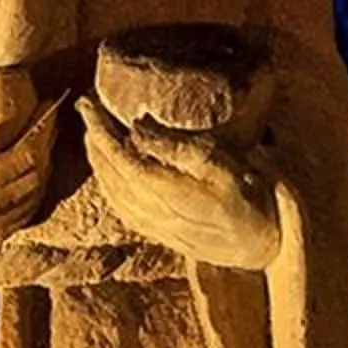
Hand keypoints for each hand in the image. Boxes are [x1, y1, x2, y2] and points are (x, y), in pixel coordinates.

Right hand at [0, 99, 57, 270]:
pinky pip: (23, 216)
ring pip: (35, 194)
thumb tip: (1, 133)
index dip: (43, 124)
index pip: (29, 149)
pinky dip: (35, 194)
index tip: (47, 103)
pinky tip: (31, 182)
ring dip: (45, 167)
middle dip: (47, 141)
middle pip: (37, 171)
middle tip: (49, 118)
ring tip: (43, 145)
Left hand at [75, 95, 280, 269]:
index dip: (101, 130)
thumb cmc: (246, 195)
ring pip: (108, 187)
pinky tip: (106, 166)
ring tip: (93, 130)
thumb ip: (175, 145)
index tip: (89, 104)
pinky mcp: (152, 231)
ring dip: (96, 156)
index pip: (118, 156)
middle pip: (108, 170)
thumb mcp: (218, 162)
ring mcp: (148, 223)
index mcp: (163, 190)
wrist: (260, 243)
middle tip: (87, 107)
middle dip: (94, 137)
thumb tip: (137, 127)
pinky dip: (106, 179)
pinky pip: (116, 202)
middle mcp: (148, 209)